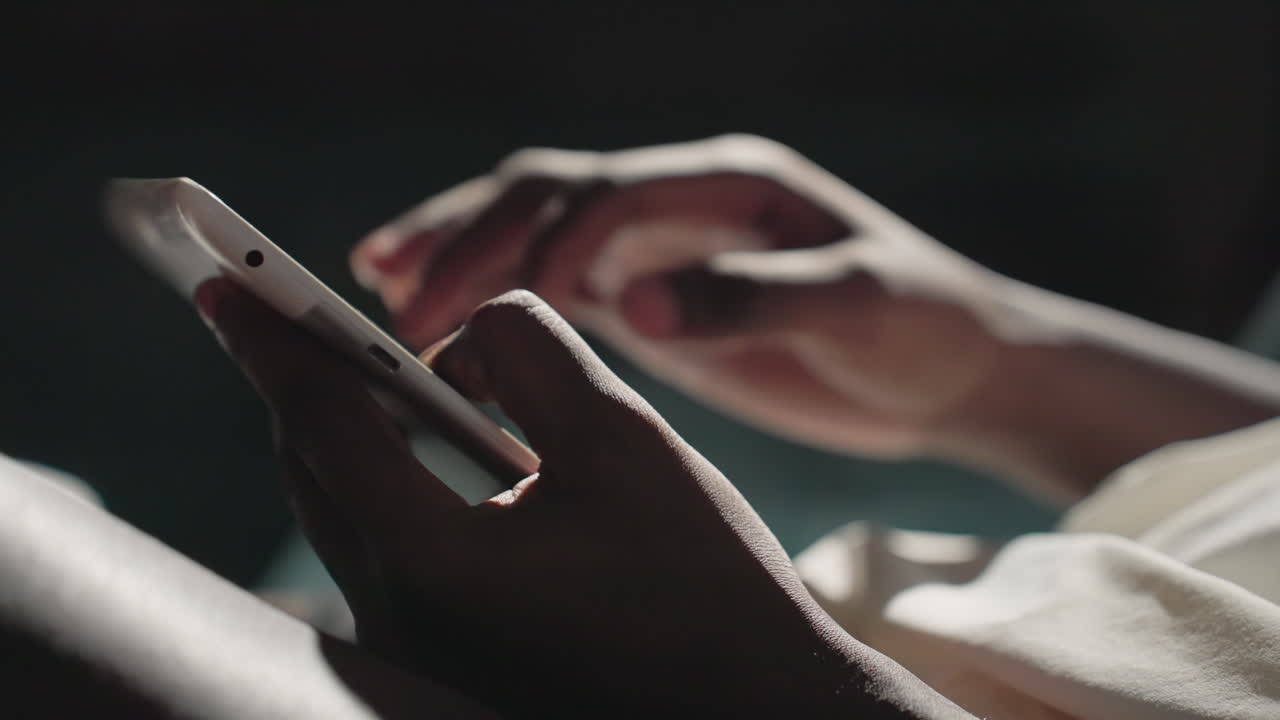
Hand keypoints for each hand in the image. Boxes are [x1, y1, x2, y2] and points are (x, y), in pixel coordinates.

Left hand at [199, 280, 963, 717]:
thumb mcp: (626, 440)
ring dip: (333, 432)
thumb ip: (531, 354)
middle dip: (288, 381)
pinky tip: (400, 446)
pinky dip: (375, 483)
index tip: (232, 284)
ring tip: (330, 366)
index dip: (280, 341)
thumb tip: (457, 338)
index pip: (325, 426)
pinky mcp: (437, 661)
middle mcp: (400, 622)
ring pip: (339, 514)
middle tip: (259, 310)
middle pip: (312, 471)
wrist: (748, 706)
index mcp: (438, 565)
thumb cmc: (703, 581)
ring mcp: (412, 654)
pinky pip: (376, 551)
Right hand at [350, 135, 1008, 457]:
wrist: (957, 370)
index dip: (547, 239)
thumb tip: (632, 309)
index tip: (498, 303)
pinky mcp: (655, 298)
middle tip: (395, 292)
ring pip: (536, 229)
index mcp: (730, 183)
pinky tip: (444, 313)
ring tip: (381, 278)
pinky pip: (556, 284)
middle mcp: (682, 201)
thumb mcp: (861, 306)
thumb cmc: (927, 326)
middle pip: (549, 194)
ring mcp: (662, 248)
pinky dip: (496, 292)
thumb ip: (750, 299)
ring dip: (461, 248)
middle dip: (470, 237)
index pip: (609, 192)